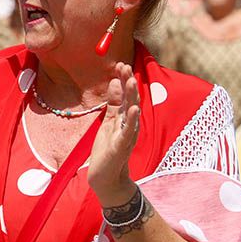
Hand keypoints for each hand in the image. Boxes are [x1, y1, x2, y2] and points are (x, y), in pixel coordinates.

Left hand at [86, 63, 139, 206]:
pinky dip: (132, 120)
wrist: (106, 177)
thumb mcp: (108, 122)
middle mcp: (129, 124)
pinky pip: (128, 131)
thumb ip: (113, 104)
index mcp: (123, 118)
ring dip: (132, 97)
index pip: (125, 95)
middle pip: (130, 100)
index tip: (120, 64)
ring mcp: (127, 135)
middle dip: (128, 83)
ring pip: (131, 113)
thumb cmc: (107, 149)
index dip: (123, 80)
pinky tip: (134, 108)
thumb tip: (115, 81)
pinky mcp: (122, 146)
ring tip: (131, 81)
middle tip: (125, 66)